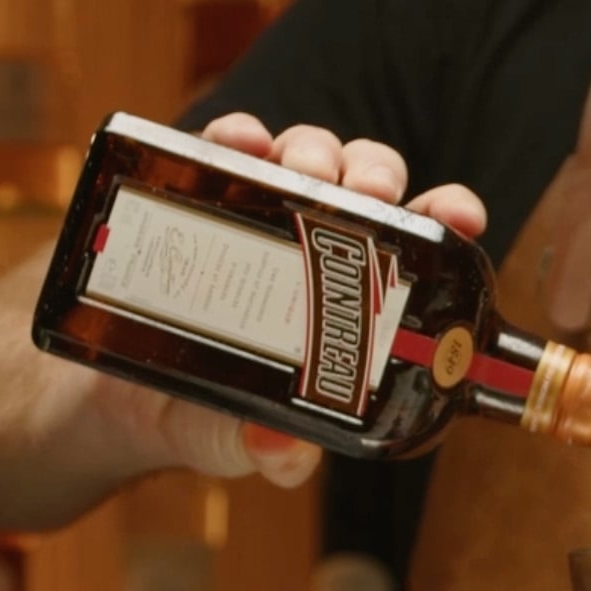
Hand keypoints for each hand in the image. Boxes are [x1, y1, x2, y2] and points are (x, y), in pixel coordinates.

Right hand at [135, 113, 489, 489]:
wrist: (129, 404)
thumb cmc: (218, 421)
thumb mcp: (253, 447)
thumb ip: (277, 454)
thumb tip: (280, 450)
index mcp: (360, 295)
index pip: (421, 245)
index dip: (447, 218)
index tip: (461, 216)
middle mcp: (322, 244)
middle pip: (368, 184)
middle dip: (376, 176)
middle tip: (367, 195)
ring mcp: (264, 214)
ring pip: (307, 155)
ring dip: (314, 152)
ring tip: (304, 174)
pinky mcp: (202, 195)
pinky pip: (226, 147)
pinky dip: (237, 136)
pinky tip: (240, 143)